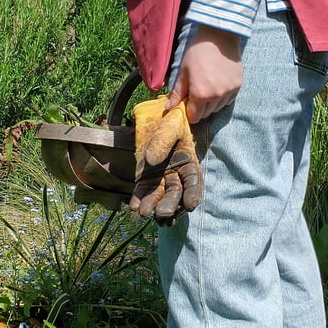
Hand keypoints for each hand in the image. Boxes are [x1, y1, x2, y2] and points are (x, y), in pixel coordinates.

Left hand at [129, 98, 202, 221]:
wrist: (153, 115)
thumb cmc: (168, 119)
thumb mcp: (170, 125)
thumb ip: (163, 141)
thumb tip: (151, 161)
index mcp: (188, 162)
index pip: (193, 182)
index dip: (192, 194)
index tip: (190, 206)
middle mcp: (176, 173)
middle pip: (175, 192)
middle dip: (170, 203)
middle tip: (162, 213)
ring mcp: (161, 176)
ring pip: (159, 193)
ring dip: (153, 203)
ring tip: (144, 212)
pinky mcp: (146, 176)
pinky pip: (144, 189)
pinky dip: (139, 197)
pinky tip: (134, 206)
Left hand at [168, 25, 242, 122]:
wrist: (219, 36)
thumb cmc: (197, 52)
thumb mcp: (183, 72)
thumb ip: (177, 93)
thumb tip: (169, 108)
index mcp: (200, 94)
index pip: (194, 117)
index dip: (188, 112)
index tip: (186, 104)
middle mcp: (216, 96)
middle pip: (206, 114)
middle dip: (199, 108)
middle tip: (195, 93)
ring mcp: (229, 92)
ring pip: (217, 108)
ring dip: (210, 103)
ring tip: (207, 87)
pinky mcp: (238, 86)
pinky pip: (227, 100)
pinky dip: (221, 97)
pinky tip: (217, 85)